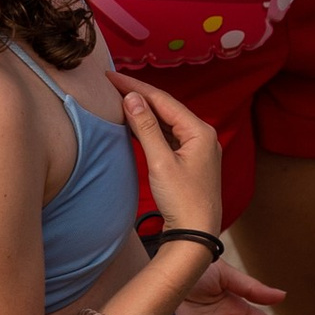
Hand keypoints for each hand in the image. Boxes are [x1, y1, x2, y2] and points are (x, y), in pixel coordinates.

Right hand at [112, 77, 224, 239]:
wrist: (196, 237)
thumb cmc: (182, 201)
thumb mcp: (161, 162)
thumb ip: (146, 127)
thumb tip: (132, 97)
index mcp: (200, 131)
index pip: (163, 100)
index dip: (135, 86)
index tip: (111, 77)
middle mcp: (202, 136)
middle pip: (166, 108)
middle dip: (139, 96)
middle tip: (112, 85)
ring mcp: (197, 150)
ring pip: (167, 123)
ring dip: (144, 112)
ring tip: (119, 100)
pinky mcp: (190, 163)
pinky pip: (168, 137)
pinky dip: (151, 130)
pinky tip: (135, 125)